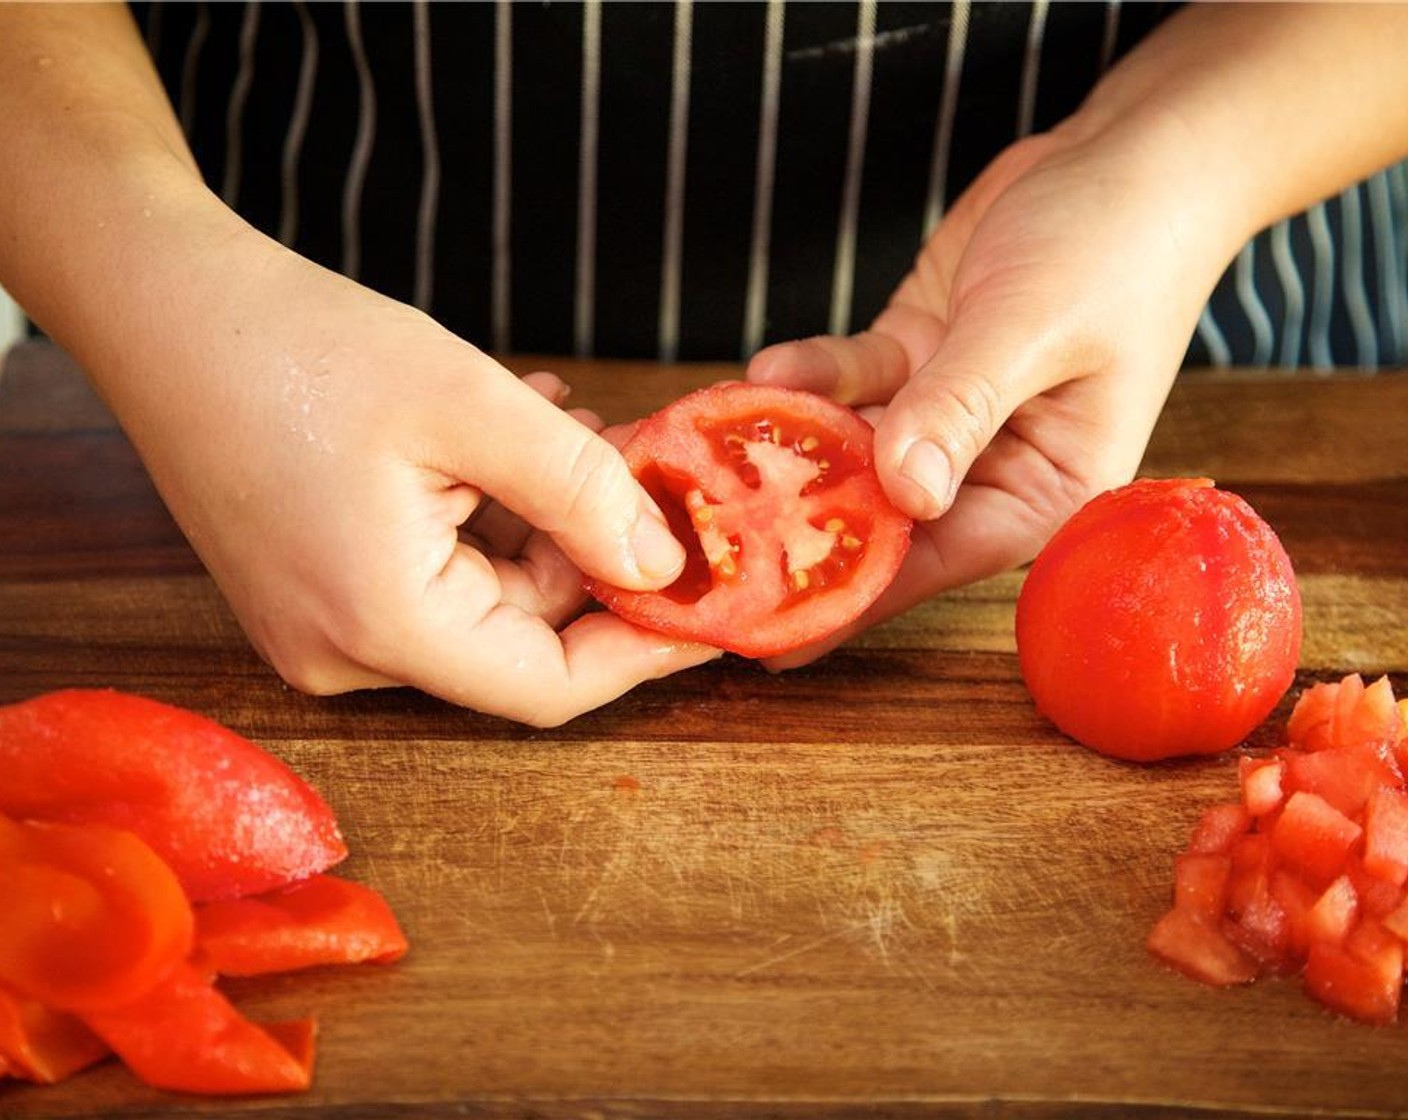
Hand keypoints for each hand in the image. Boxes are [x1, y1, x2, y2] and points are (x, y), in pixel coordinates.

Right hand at [117, 238, 717, 724]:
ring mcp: (324, 625)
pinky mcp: (317, 589)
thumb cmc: (297, 346)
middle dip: (592, 546)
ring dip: (542, 512)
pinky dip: (487, 508)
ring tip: (565, 420)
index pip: (548, 687)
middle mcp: (347, 652)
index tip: (712, 604)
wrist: (162, 306)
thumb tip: (663, 565)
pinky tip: (508, 426)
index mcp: (382, 626)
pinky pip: (435, 568)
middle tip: (639, 462)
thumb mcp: (471, 405)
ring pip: (484, 591)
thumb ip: (581, 492)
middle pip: (520, 631)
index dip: (641, 649)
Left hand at [746, 122, 1235, 665]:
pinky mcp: (912, 362)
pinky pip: (848, 383)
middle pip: (882, 518)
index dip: (852, 598)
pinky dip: (809, 378)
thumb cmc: (1114, 244)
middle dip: (802, 526)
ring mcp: (944, 415)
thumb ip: (960, 407)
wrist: (1125, 157)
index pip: (936, 562)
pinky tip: (764, 374)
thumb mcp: (1032, 327)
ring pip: (851, 448)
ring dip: (789, 447)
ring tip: (712, 458)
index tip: (771, 636)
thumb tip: (903, 495)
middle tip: (713, 555)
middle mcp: (992, 467)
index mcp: (1044, 490)